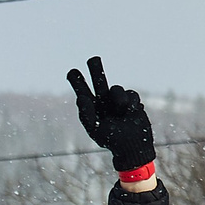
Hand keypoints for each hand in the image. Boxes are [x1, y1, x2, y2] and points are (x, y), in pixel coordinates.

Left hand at [67, 55, 155, 175]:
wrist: (132, 145)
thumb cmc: (111, 140)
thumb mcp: (95, 129)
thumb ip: (86, 114)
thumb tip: (80, 98)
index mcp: (92, 108)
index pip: (83, 91)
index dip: (78, 82)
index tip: (72, 71)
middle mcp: (104, 101)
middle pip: (99, 80)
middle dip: (96, 69)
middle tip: (93, 59)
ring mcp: (118, 100)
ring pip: (116, 88)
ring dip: (119, 99)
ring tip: (122, 111)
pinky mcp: (132, 101)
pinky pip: (131, 94)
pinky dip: (131, 103)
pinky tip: (131, 112)